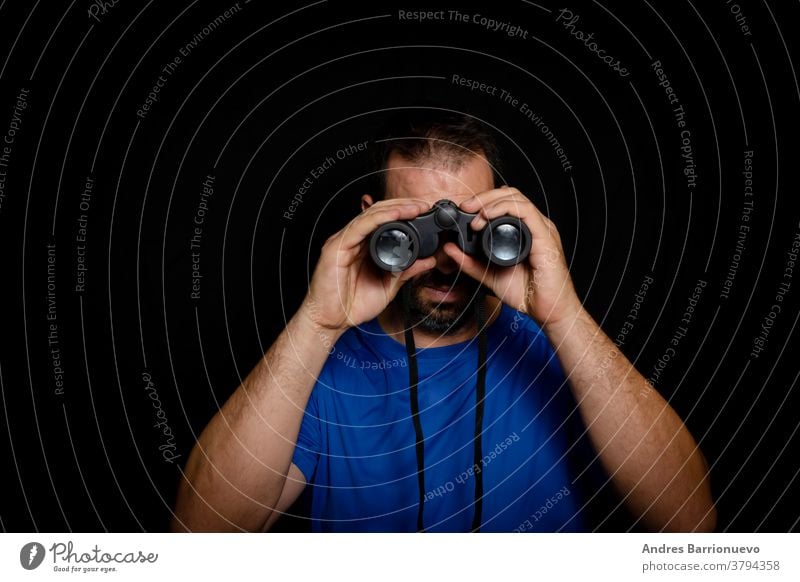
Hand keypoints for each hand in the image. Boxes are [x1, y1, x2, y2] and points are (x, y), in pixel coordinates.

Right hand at [300, 199, 435, 332]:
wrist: (330, 321)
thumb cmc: (352, 305)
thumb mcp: (388, 287)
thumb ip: (407, 272)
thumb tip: (428, 261)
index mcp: (364, 247)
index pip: (385, 221)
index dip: (405, 213)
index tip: (425, 212)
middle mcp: (354, 240)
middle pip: (379, 212)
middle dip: (403, 205)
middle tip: (423, 205)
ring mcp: (344, 241)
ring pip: (370, 214)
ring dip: (395, 208)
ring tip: (415, 207)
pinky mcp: (336, 246)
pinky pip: (360, 226)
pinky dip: (379, 218)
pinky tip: (395, 215)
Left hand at [446, 187, 582, 327]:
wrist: (546, 311)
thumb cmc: (527, 294)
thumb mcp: (489, 275)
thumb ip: (470, 263)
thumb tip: (450, 249)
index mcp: (524, 231)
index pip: (505, 202)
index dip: (483, 201)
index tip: (463, 211)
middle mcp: (534, 226)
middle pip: (509, 194)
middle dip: (484, 196)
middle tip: (465, 207)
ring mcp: (541, 229)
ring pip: (516, 197)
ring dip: (490, 201)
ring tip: (474, 213)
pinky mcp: (545, 236)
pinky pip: (525, 211)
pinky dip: (503, 208)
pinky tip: (487, 216)